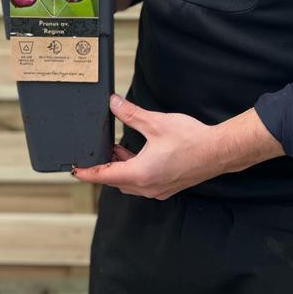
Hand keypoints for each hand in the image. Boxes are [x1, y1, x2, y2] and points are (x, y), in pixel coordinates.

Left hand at [71, 95, 284, 199]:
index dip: (87, 173)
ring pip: (130, 182)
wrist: (218, 151)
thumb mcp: (155, 123)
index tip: (74, 170)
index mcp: (140, 174)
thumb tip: (113, 104)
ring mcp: (158, 190)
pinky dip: (135, 170)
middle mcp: (147, 187)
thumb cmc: (190, 139)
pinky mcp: (168, 187)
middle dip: (105, 166)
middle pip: (116, 181)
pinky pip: (143, 182)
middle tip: (97, 150)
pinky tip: (138, 153)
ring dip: (121, 167)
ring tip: (117, 147)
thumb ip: (130, 114)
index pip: (105, 176)